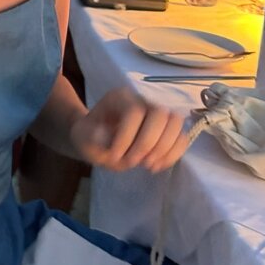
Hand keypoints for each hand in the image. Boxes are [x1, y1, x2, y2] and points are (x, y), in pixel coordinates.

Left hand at [70, 87, 187, 172]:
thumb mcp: (82, 138)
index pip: (134, 112)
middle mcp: (141, 100)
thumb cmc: (90, 136)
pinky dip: (173, 154)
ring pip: (176, 123)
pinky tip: (156, 166)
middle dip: (148, 143)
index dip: (127, 137)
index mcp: (120, 98)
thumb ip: (92, 138)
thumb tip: (108, 137)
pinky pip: (181, 137)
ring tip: (147, 165)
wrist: (97, 139)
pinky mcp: (167, 128)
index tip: (115, 156)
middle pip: (160, 114)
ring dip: (164, 149)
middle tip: (135, 162)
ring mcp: (157, 112)